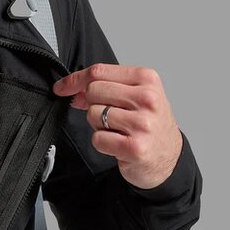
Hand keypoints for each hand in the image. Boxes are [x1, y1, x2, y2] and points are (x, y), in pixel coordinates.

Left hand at [52, 63, 182, 188]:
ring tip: (118, 130)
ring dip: (98, 125)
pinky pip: (98, 138)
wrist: (168, 157)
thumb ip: (105, 86)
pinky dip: (102, 143)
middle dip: (92, 104)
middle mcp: (148, 99)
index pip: (99, 71)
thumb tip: (72, 89)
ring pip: (93, 114)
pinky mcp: (135, 147)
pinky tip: (118, 144)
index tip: (61, 87)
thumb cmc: (149, 124)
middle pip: (93, 91)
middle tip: (109, 116)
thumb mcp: (135, 95)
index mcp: (147, 79)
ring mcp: (142, 123)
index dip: (74, 79)